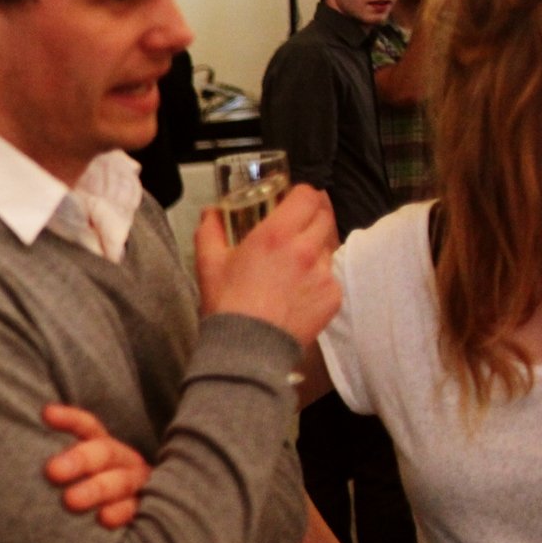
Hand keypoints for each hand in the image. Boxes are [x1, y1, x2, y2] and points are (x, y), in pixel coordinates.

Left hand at [42, 404, 150, 528]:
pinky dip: (119, 514)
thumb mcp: (68, 467)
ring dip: (96, 491)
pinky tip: (103, 520)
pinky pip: (133, 510)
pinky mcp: (141, 509)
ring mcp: (133, 485)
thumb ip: (50, 456)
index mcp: (100, 444)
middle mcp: (120, 460)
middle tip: (52, 471)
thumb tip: (9, 440)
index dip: (69, 419)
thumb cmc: (77, 488)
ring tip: (70, 501)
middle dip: (79, 460)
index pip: (86, 426)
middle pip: (104, 453)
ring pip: (121, 482)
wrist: (114, 515)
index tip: (47, 414)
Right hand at [194, 182, 340, 347]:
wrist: (247, 348)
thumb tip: (211, 213)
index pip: (308, 196)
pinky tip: (299, 289)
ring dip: (316, 246)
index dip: (302, 194)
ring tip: (297, 262)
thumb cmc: (227, 305)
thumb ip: (210, 230)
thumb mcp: (208, 263)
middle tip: (297, 225)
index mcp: (276, 234)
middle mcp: (306, 249)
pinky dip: (319, 277)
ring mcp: (324, 273)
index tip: (293, 200)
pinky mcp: (333, 296)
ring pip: (329, 246)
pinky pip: (331, 276)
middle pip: (325, 216)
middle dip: (312, 215)